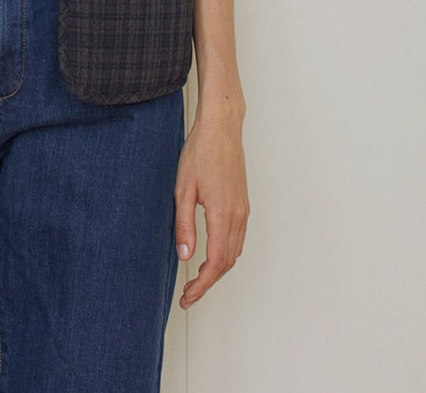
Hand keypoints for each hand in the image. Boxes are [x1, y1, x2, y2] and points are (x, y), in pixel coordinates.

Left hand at [174, 113, 248, 307]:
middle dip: (209, 283)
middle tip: (189, 295)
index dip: (203, 285)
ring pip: (234, 252)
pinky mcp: (243, 204)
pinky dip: (226, 255)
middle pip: (227, 263)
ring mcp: (243, 210)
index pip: (216, 263)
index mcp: (222, 214)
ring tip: (197, 279)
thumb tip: (185, 256)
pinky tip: (211, 255)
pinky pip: (238, 238)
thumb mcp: (183, 189)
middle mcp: (237, 216)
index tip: (188, 297)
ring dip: (218, 270)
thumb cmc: (200, 152)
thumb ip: (184, 225)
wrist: (221, 128)